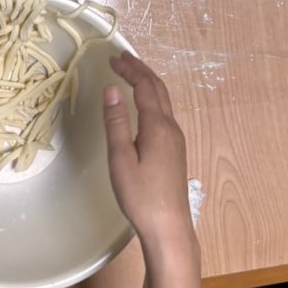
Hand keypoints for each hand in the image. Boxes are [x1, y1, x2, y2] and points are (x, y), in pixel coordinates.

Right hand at [103, 52, 193, 248]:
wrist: (169, 228)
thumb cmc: (141, 196)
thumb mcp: (121, 159)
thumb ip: (116, 123)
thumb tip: (112, 89)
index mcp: (158, 126)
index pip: (145, 86)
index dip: (130, 69)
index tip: (112, 58)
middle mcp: (171, 128)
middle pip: (158, 89)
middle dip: (140, 70)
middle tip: (121, 58)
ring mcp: (176, 139)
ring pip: (163, 100)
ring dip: (147, 82)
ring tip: (130, 73)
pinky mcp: (175, 150)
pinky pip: (164, 112)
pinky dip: (151, 97)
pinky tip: (142, 104)